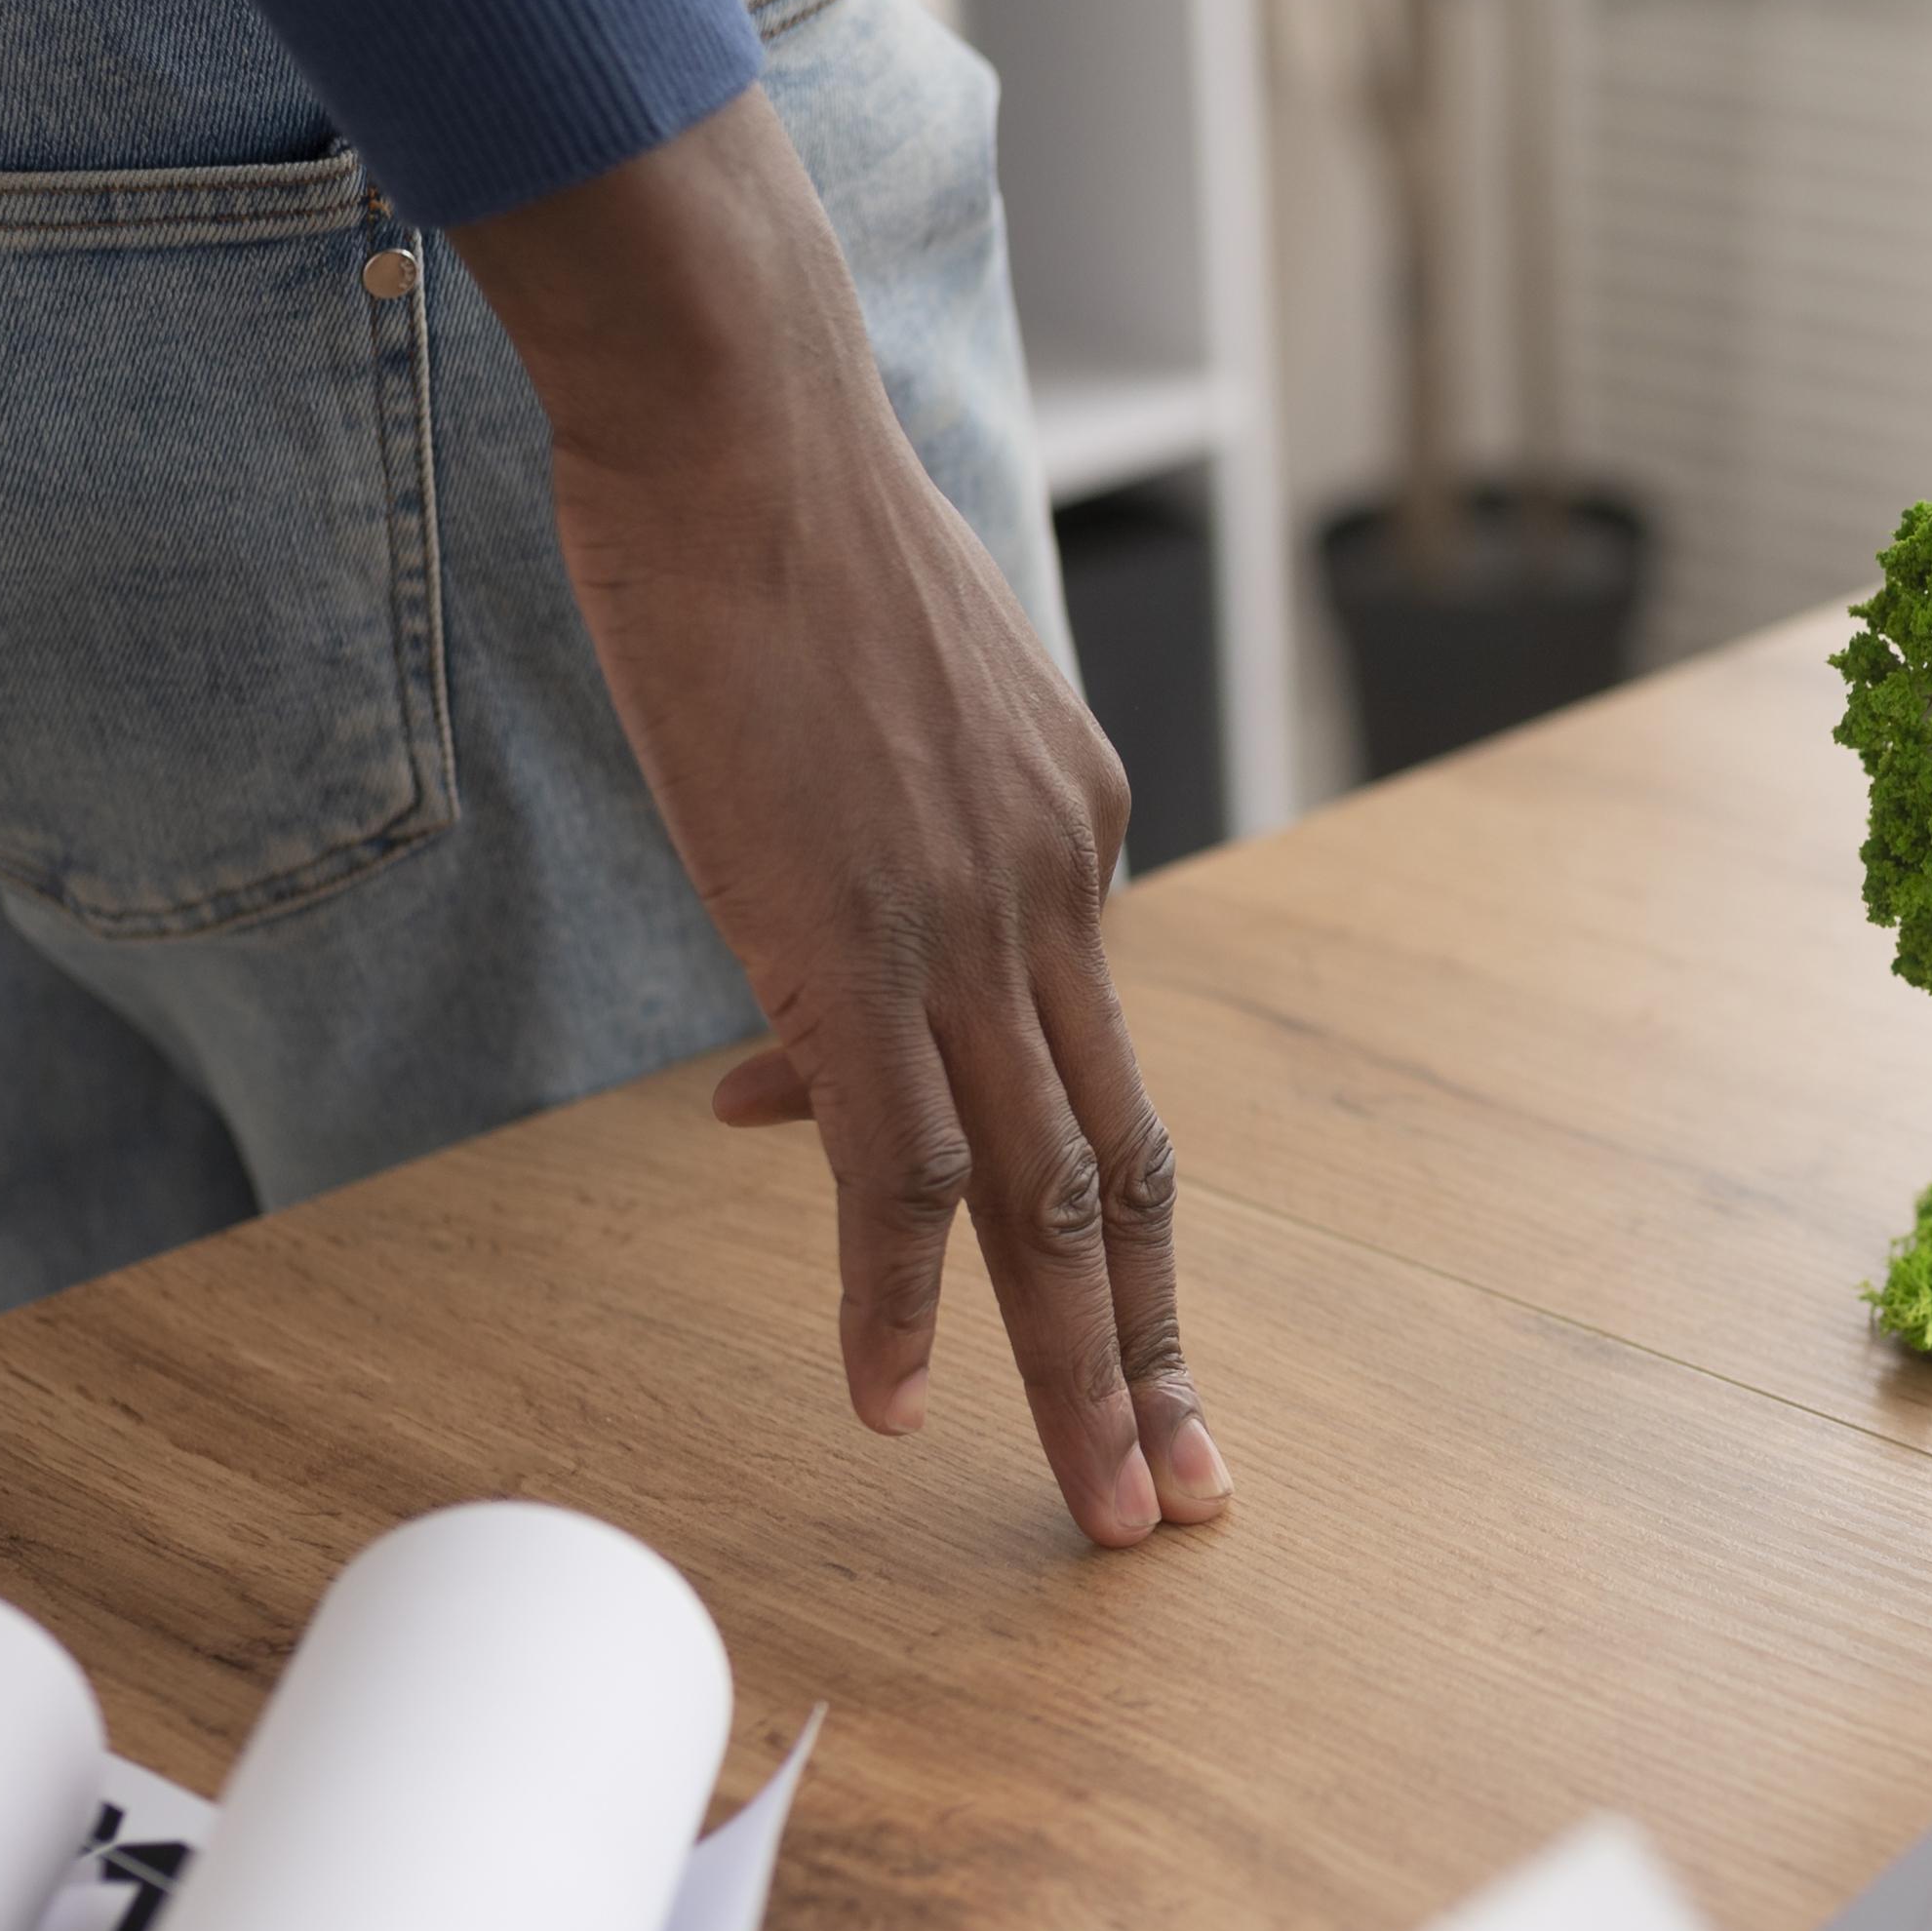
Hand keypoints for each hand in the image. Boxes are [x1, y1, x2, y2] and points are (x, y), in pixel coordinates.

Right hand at [458, 91, 1227, 1545]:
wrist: (743, 419)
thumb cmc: (775, 538)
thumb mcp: (857, 719)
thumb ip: (864, 862)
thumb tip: (783, 1045)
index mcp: (1077, 827)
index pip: (1070, 1051)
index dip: (1054, 1189)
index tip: (1082, 1313)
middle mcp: (1058, 890)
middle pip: (1122, 1168)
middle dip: (1156, 1350)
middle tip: (1188, 1490)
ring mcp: (967, 926)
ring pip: (1045, 1201)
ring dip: (1072, 1375)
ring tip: (1103, 1511)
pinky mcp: (851, 946)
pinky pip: (894, 1172)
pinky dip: (896, 1306)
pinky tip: (892, 1407)